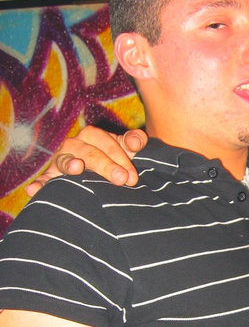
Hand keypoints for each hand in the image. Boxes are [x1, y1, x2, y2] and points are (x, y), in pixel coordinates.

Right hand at [26, 128, 147, 196]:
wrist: (104, 173)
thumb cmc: (117, 159)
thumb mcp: (127, 149)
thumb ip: (135, 141)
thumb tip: (136, 142)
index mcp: (94, 136)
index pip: (106, 143)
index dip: (121, 158)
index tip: (132, 177)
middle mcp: (75, 145)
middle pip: (89, 153)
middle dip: (106, 166)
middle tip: (122, 180)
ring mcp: (61, 160)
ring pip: (65, 161)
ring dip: (70, 164)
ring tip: (77, 169)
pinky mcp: (51, 176)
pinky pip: (44, 179)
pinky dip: (40, 184)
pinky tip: (34, 190)